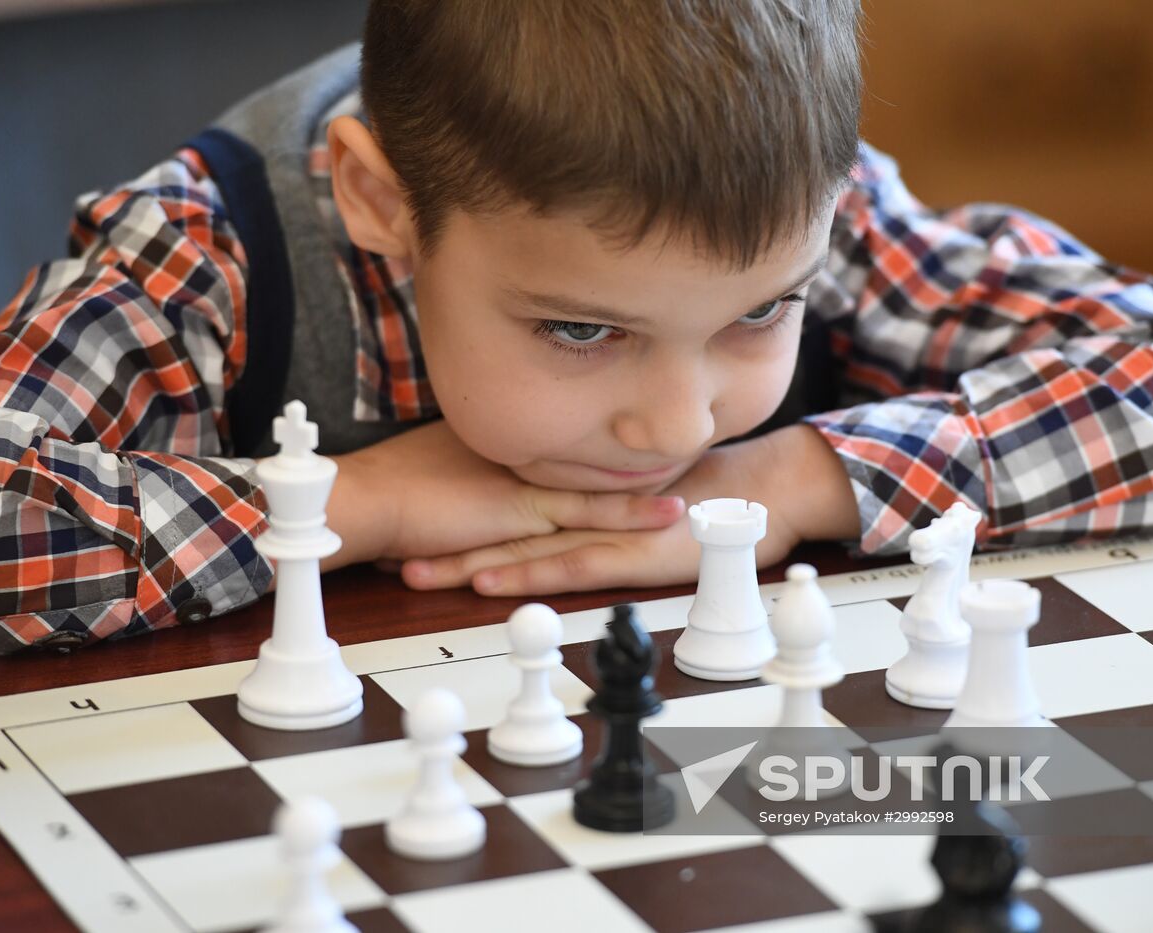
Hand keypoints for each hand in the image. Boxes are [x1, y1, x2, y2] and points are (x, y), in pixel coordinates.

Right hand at [319, 418, 684, 572]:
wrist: (364, 501)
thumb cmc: (388, 486)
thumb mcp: (439, 465)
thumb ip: (468, 465)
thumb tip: (475, 471)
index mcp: (507, 439)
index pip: (568, 435)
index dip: (608, 431)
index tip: (646, 424)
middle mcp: (525, 453)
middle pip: (595, 449)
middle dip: (645, 445)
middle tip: (699, 435)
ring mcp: (528, 480)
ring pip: (603, 478)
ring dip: (652, 474)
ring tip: (702, 466)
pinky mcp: (526, 513)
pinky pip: (588, 515)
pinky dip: (629, 512)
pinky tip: (667, 510)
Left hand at [400, 423, 859, 594]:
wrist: (763, 488)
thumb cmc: (703, 494)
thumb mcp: (635, 495)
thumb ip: (594, 499)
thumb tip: (557, 505)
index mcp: (579, 495)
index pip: (506, 506)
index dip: (456, 516)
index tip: (409, 524)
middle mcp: (581, 509)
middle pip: (499, 527)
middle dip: (443, 541)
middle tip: (389, 550)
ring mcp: (603, 530)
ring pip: (521, 548)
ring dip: (468, 561)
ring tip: (416, 571)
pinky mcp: (629, 554)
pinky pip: (568, 566)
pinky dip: (526, 575)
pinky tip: (488, 582)